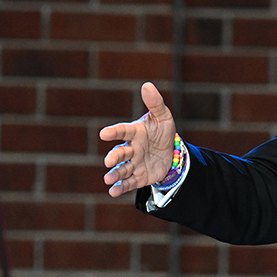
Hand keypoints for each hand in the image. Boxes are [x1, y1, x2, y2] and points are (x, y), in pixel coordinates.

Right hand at [99, 82, 176, 197]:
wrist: (172, 152)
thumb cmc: (162, 132)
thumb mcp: (163, 117)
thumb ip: (155, 103)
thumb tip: (147, 85)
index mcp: (134, 132)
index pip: (122, 131)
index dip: (114, 132)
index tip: (104, 133)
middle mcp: (131, 148)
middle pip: (120, 153)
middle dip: (114, 157)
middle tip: (109, 161)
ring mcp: (133, 164)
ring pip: (121, 169)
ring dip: (114, 174)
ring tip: (108, 179)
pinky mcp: (138, 177)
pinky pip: (128, 183)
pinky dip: (120, 187)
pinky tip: (113, 191)